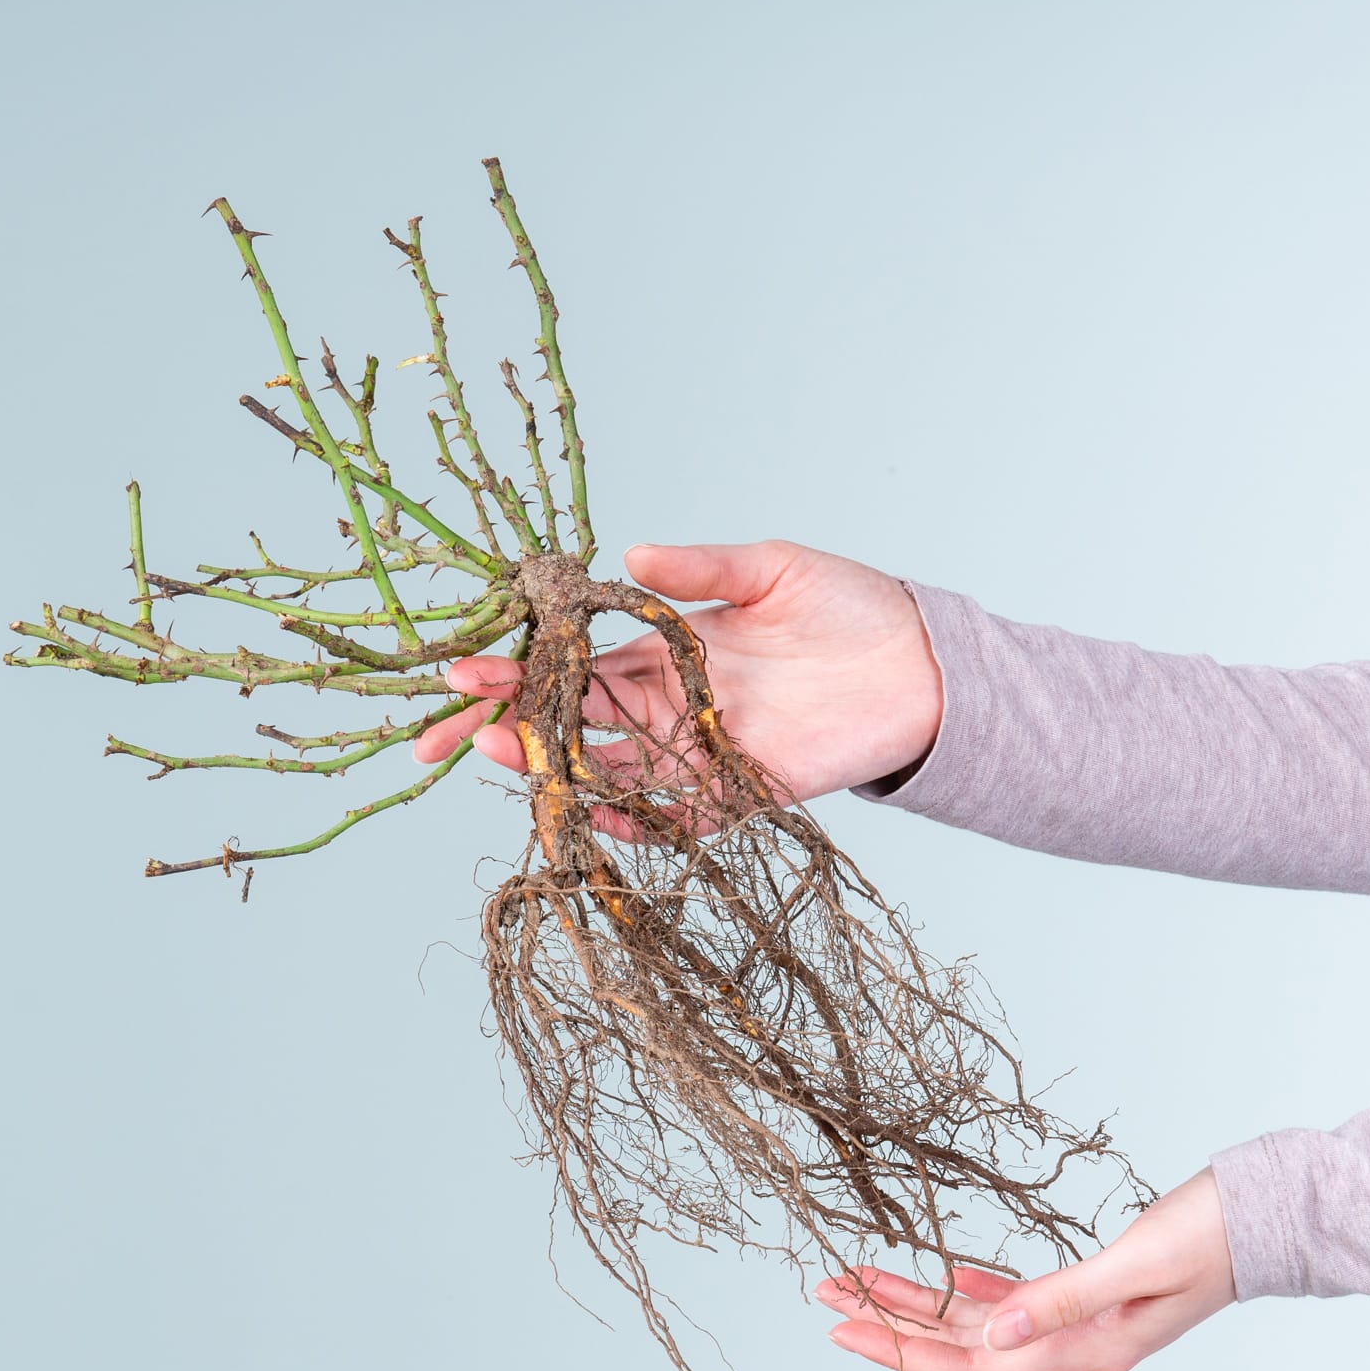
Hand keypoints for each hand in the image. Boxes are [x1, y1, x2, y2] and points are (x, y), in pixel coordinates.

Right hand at [412, 540, 943, 802]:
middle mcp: (673, 706)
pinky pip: (674, 817)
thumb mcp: (771, 569)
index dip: (518, 670)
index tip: (463, 670)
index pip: (574, 664)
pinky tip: (585, 807)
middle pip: (571, 722)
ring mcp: (701, 752)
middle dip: (505, 726)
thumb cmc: (853, 606)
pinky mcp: (742, 791)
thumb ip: (700, 569)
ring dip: (550, 765)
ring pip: (607, 768)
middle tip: (443, 732)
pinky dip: (632, 819)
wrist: (926, 662)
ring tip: (494, 752)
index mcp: (669, 651)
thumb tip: (630, 552)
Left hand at [816, 1168, 1236, 1370]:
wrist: (1262, 1220)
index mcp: (1082, 1351)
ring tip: (855, 1278)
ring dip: (916, 1302)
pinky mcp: (1084, 1293)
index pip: (972, 1367)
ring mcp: (1077, 1324)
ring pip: (976, 1322)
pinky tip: (939, 1278)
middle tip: (822, 1297)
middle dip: (888, 1324)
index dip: (902, 1351)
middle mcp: (1071, 1347)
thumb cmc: (1206, 1239)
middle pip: (959, 1347)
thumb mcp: (1130, 1266)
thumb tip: (990, 1333)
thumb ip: (1060, 1300)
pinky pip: (1012, 1301)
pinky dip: (969, 1291)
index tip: (841, 1328)